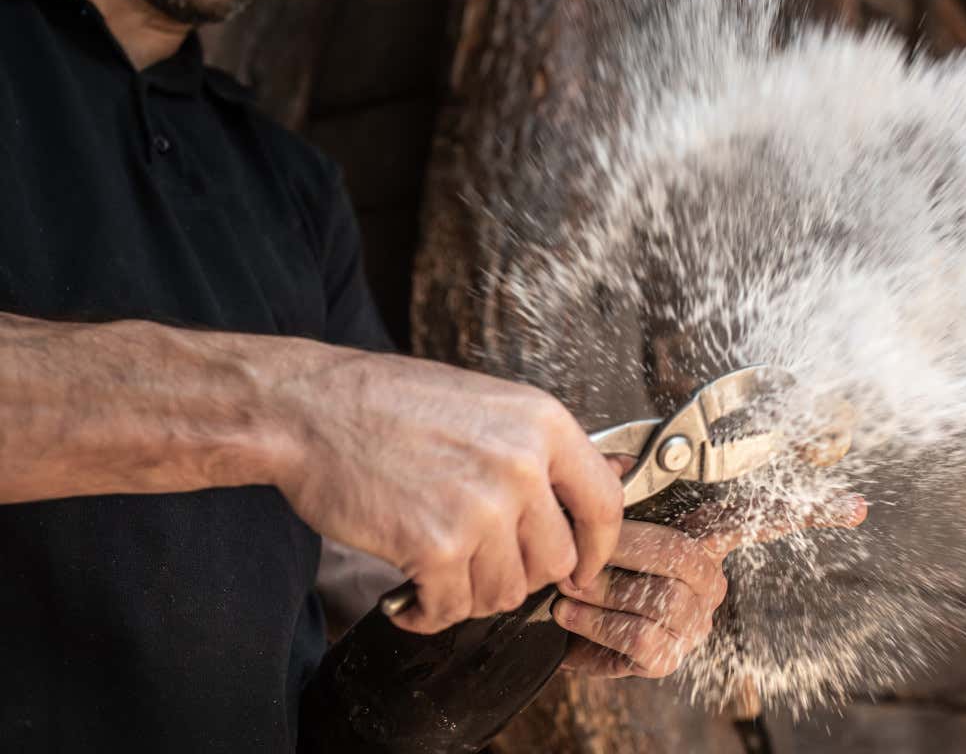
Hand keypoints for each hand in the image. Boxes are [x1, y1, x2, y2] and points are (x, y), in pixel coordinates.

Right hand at [271, 347, 623, 634]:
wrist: (307, 409)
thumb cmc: (387, 404)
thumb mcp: (486, 404)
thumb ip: (537, 450)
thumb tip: (594, 487)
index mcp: (542, 423)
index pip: (606, 504)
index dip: (598, 548)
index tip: (581, 567)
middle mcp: (523, 465)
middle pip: (555, 561)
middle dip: (517, 574)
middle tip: (476, 564)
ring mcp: (482, 506)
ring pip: (505, 593)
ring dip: (468, 594)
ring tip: (435, 571)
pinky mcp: (436, 545)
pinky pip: (452, 610)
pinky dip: (427, 614)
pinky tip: (407, 596)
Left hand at [552, 494, 866, 677]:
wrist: (549, 616)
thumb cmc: (580, 561)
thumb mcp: (595, 516)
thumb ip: (613, 483)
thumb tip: (622, 460)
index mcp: (698, 539)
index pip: (757, 519)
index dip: (806, 512)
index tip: (854, 508)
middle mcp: (706, 582)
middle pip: (685, 556)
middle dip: (624, 550)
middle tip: (582, 552)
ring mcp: (691, 621)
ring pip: (658, 596)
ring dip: (602, 589)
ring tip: (571, 585)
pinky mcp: (667, 657)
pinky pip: (642, 634)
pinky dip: (598, 622)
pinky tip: (572, 613)